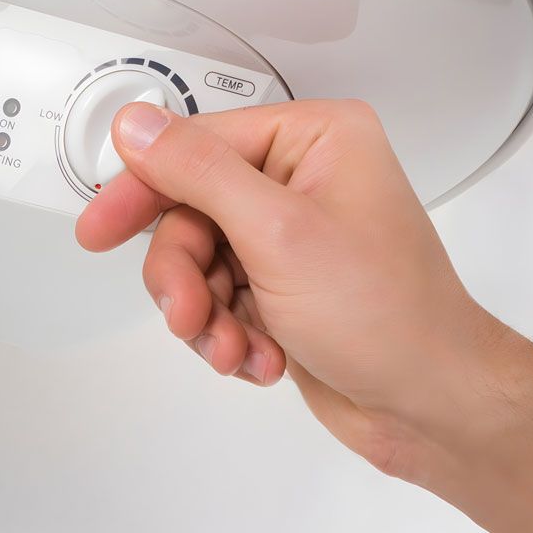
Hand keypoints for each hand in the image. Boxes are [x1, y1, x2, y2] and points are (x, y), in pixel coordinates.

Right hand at [75, 98, 532, 475]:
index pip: (200, 143)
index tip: (102, 225)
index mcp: (318, 140)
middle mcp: (308, 181)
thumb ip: (198, 173)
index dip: (145, 187)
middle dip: (185, 274)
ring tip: (235, 346)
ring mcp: (297, 238)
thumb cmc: (393, 319)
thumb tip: (139, 126)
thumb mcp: (279, 234)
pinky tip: (262, 358)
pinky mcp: (289, 289)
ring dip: (207, 315)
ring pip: (200, 264)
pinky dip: (230, 336)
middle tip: (186, 312)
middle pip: (192, 211)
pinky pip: (222, 302)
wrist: (429, 405)